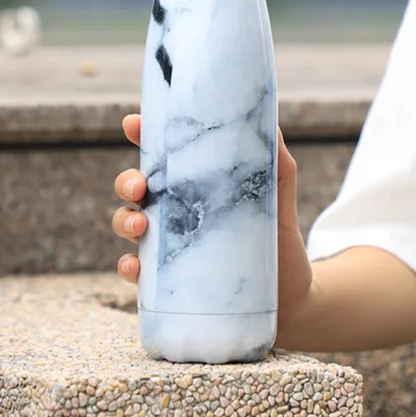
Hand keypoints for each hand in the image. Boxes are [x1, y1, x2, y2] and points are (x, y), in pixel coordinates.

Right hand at [112, 114, 313, 345]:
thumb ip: (276, 162)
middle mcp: (173, 210)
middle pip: (133, 187)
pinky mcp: (169, 280)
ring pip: (127, 225)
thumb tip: (270, 121)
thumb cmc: (278, 238)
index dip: (141, 134)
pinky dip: (128, 268)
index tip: (133, 124)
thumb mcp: (279, 195)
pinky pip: (136, 272)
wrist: (292, 295)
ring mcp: (167, 244)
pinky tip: (136, 267)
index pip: (159, 154)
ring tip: (140, 227)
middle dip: (127, 181)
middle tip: (139, 186)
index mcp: (192, 183)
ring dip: (123, 221)